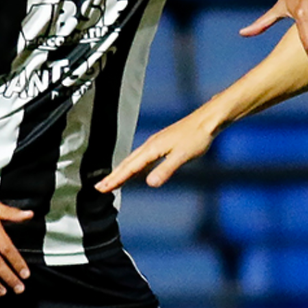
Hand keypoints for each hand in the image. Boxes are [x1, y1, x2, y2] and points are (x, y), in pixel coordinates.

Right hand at [97, 113, 218, 191]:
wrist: (208, 120)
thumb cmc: (197, 136)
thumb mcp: (182, 156)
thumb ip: (166, 169)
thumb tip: (150, 183)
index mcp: (152, 148)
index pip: (130, 167)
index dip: (116, 178)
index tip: (102, 188)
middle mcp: (151, 144)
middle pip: (127, 163)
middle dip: (113, 176)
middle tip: (99, 187)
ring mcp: (156, 143)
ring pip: (133, 159)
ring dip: (121, 171)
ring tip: (112, 181)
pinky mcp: (162, 143)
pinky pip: (142, 157)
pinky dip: (133, 165)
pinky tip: (136, 170)